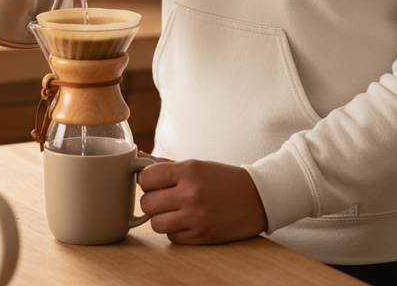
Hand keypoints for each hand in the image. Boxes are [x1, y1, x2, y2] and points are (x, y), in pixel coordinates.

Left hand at [138, 158, 267, 244]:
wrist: (257, 197)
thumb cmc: (223, 178)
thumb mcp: (196, 165)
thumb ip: (165, 163)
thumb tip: (138, 158)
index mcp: (189, 170)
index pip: (147, 177)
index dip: (145, 180)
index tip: (151, 181)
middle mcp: (191, 193)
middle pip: (147, 203)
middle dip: (151, 200)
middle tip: (161, 197)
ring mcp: (196, 216)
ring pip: (156, 223)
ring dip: (160, 218)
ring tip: (172, 211)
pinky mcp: (202, 235)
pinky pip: (172, 237)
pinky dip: (175, 231)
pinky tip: (185, 221)